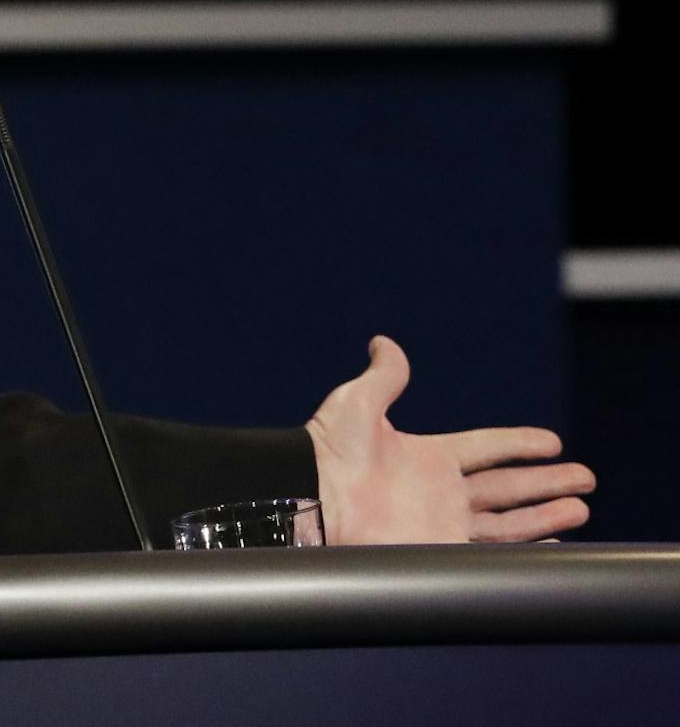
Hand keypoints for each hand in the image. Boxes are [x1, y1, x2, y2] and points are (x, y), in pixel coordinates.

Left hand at [305, 335, 593, 544]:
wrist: (312, 498)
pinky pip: (493, 553)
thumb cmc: (329, 451)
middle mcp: (439, 491)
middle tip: (584, 478)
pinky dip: (525, 551)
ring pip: (508, 521)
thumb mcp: (358, 402)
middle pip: (506, 486)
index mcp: (426, 456)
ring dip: (545, 515)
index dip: (518, 444)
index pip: (486, 448)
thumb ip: (383, 375)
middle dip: (546, 483)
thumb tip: (384, 343)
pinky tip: (551, 549)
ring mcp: (442, 522)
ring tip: (582, 509)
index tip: (552, 441)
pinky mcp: (440, 549)